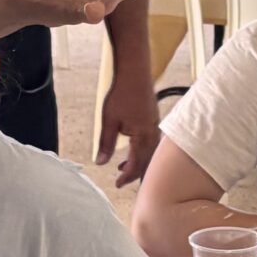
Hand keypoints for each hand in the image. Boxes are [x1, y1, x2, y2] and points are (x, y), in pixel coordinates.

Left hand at [97, 62, 161, 186]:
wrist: (135, 72)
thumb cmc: (122, 94)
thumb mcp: (109, 121)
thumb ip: (106, 144)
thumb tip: (101, 163)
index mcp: (143, 136)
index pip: (137, 164)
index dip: (127, 176)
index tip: (117, 184)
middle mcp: (153, 133)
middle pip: (147, 162)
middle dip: (134, 173)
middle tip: (121, 180)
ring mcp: (155, 126)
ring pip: (150, 153)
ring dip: (138, 162)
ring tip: (123, 166)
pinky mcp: (154, 120)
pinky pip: (151, 142)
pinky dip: (142, 151)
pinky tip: (133, 148)